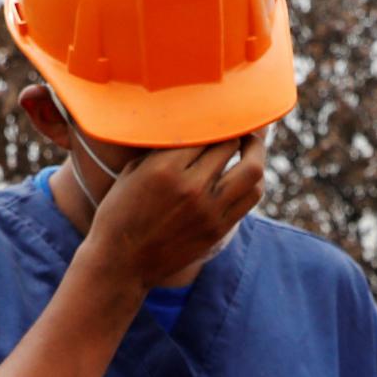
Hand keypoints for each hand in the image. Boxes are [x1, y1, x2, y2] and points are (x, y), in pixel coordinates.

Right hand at [82, 133, 266, 292]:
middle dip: (234, 131)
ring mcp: (209, 211)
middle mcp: (191, 188)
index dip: (214, 119)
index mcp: (164, 168)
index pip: (205, 131)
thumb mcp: (133, 172)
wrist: (121, 264)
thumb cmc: (120, 213)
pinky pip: (250, 197)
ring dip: (255, 152)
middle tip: (236, 124)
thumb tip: (192, 128)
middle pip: (231, 145)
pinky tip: (247, 171)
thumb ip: (163, 150)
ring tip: (251, 144)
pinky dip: (253, 180)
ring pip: (252, 171)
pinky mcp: (218, 229)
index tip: (217, 111)